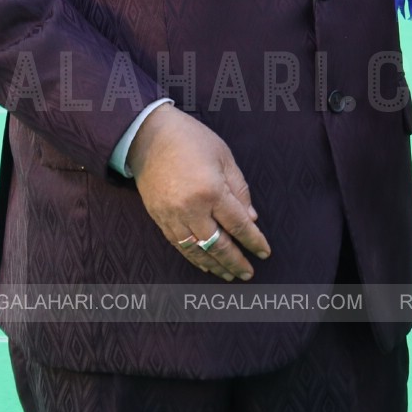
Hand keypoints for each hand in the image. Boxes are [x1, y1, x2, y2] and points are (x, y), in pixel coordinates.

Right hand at [128, 106, 270, 281]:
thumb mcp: (224, 157)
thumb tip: (251, 219)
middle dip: (235, 261)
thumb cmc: (192, 140)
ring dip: (215, 265)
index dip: (253, 241)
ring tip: (229, 275)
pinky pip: (179, 245)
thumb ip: (239, 189)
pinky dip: (194, 258)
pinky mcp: (159, 219)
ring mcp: (173, 216)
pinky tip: (205, 264)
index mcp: (212, 191)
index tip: (264, 253)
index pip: (238, 225)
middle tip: (248, 273)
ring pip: (197, 250)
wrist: (148, 136)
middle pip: (218, 244)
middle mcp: (191, 209)